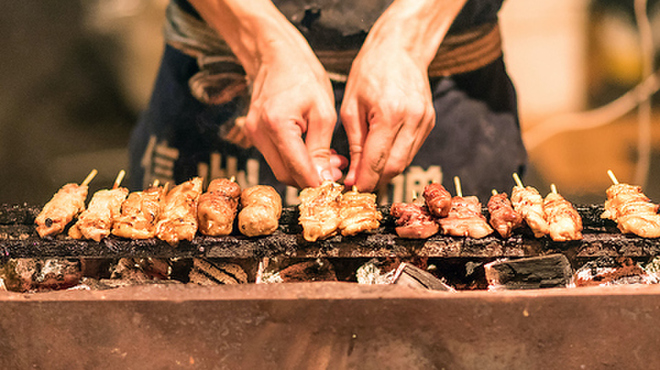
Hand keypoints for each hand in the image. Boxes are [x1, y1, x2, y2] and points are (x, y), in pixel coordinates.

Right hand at [189, 0, 343, 187]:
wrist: (277, 56)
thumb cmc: (301, 75)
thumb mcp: (323, 112)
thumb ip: (322, 149)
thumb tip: (323, 178)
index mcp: (277, 125)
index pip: (297, 169)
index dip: (317, 184)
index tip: (334, 188)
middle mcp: (259, 133)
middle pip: (286, 175)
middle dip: (312, 179)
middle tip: (336, 172)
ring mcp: (253, 134)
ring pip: (280, 168)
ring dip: (304, 171)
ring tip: (329, 159)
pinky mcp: (254, 134)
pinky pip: (276, 157)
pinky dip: (295, 160)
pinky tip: (313, 151)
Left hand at [340, 0, 466, 191]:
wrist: (400, 48)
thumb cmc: (370, 70)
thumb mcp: (351, 106)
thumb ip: (354, 143)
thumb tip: (354, 174)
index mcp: (389, 114)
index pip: (378, 161)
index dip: (365, 180)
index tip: (353, 189)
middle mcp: (412, 119)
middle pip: (396, 167)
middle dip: (376, 180)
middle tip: (359, 185)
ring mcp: (425, 121)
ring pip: (406, 161)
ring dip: (387, 171)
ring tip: (368, 171)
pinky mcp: (429, 122)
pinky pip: (412, 149)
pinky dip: (396, 157)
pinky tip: (382, 155)